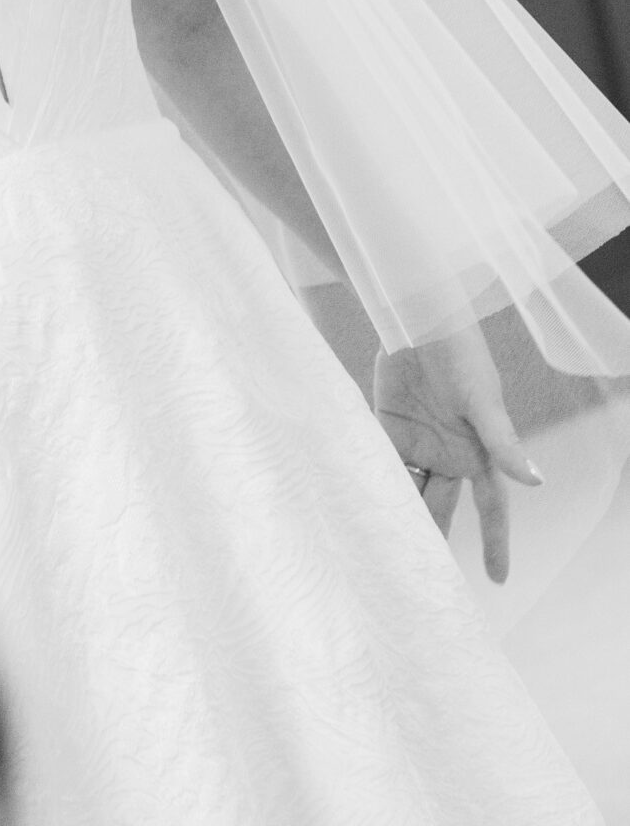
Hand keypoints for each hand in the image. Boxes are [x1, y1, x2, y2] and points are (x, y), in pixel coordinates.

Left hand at [372, 332, 542, 583]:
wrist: (417, 317)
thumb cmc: (461, 355)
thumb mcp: (484, 400)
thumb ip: (504, 443)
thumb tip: (537, 482)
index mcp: (478, 452)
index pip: (491, 508)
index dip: (495, 543)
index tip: (498, 580)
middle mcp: (448, 454)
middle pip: (441, 507)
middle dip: (434, 540)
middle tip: (422, 581)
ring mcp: (417, 442)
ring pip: (409, 491)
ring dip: (399, 516)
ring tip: (385, 552)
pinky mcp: (387, 426)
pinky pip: (381, 463)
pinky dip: (372, 483)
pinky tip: (359, 506)